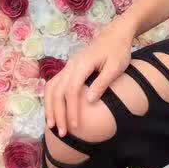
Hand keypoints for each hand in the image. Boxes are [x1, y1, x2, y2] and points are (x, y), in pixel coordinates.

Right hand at [44, 20, 135, 138]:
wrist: (114, 35)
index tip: (75, 126)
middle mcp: (71, 65)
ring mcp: (68, 66)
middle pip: (58, 91)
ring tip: (52, 125)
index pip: (72, 90)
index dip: (71, 109)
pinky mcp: (69, 69)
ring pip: (51, 88)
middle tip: (63, 133)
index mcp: (82, 64)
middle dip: (58, 113)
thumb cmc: (118, 51)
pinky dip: (51, 99)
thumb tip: (89, 101)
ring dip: (50, 107)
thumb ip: (102, 83)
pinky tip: (53, 111)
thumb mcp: (116, 66)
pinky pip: (54, 85)